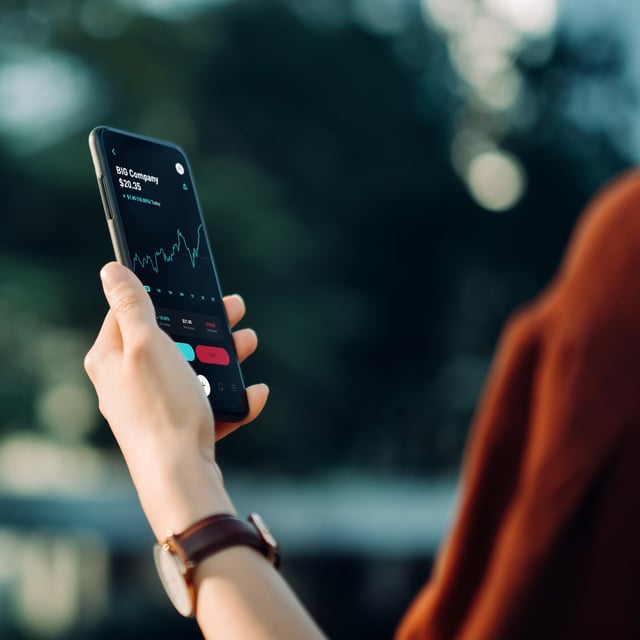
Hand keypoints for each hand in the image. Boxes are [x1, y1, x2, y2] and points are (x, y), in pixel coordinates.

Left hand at [84, 262, 268, 537]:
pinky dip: (228, 396)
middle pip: (170, 339)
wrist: (181, 477)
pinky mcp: (176, 426)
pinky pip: (205, 402)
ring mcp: (153, 405)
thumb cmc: (162, 407)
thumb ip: (132, 304)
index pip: (130, 312)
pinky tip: (251, 394)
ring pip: (192, 368)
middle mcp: (127, 381)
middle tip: (234, 309)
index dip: (164, 296)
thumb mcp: (147, 344)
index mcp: (111, 358)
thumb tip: (111, 270)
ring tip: (248, 343)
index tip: (194, 288)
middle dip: (206, 325)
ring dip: (223, 356)